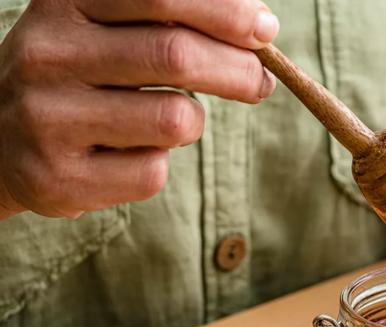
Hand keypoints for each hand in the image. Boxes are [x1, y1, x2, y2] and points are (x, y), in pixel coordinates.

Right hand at [0, 0, 280, 218]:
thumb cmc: (78, 74)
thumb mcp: (104, 26)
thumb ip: (168, 16)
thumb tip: (259, 25)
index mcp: (62, 3)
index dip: (225, 12)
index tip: (266, 29)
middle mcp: (46, 54)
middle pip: (176, 55)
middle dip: (238, 70)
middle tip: (261, 81)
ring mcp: (46, 118)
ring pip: (176, 120)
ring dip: (194, 123)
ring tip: (173, 119)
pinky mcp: (57, 178)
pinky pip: (153, 173)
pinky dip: (158, 164)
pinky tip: (128, 154)